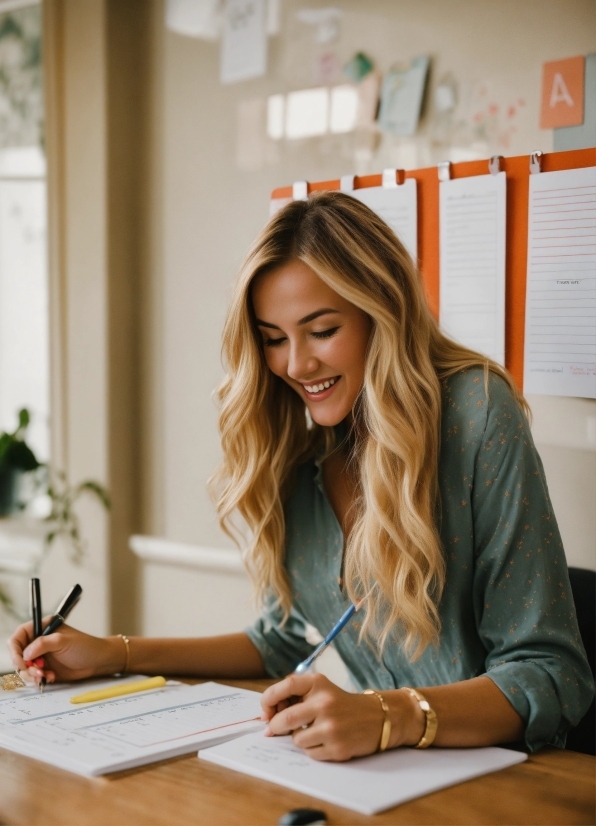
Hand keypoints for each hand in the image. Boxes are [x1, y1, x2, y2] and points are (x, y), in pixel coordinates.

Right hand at [7, 620, 122, 684]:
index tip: (21, 661)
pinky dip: (38, 679)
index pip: (19, 636)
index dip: (15, 649)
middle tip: (37, 671)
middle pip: (18, 654)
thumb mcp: (63, 641)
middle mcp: (39, 642)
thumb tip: (25, 653)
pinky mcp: (45, 668)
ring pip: (24, 667)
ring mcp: (41, 656)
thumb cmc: (85, 646)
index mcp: (42, 628)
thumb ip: (42, 644)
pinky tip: (51, 677)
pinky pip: (33, 676)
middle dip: (24, 665)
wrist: (98, 661)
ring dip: (32, 674)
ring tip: (45, 675)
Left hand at [261, 673, 418, 761]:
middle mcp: (325, 702)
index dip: (269, 699)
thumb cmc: (343, 704)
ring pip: (296, 739)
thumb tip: (267, 717)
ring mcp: (331, 726)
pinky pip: (310, 753)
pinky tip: (326, 741)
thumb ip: (297, 698)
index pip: (285, 686)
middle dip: (276, 726)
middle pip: (284, 718)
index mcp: (319, 683)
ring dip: (300, 739)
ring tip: (315, 732)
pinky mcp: (337, 747)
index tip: (265, 711)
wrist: (379, 717)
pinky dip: (313, 750)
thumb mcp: (322, 690)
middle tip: (275, 729)